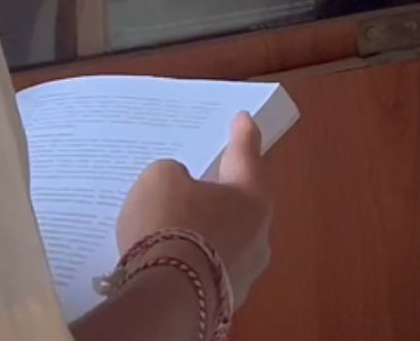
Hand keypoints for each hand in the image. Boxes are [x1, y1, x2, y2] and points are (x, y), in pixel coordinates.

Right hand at [114, 113, 272, 308]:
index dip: (243, 134)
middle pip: (241, 201)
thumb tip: (182, 189)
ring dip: (210, 228)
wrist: (167, 299)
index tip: (244, 119)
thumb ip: (175, 175)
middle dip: (224, 189)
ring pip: (229, 237)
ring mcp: (246, 271)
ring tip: (181, 220)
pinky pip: (211, 265)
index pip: (246, 153)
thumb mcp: (160, 178)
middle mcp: (259, 233)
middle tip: (205, 175)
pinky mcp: (228, 300)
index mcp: (251, 195)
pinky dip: (197, 256)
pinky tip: (175, 254)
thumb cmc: (170, 224)